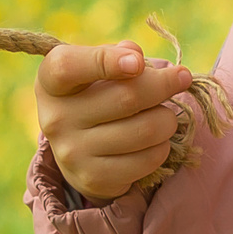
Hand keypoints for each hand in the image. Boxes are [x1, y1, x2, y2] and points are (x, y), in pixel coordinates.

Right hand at [37, 42, 196, 202]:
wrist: (77, 149)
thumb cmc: (94, 94)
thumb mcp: (96, 68)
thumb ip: (117, 54)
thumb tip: (134, 56)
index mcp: (51, 82)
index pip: (68, 68)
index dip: (106, 61)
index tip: (138, 62)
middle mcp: (56, 118)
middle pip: (127, 97)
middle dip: (165, 85)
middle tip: (181, 79)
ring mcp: (72, 153)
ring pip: (146, 129)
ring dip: (167, 119)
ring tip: (163, 115)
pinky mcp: (94, 179)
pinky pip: (149, 159)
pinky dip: (163, 147)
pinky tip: (155, 141)